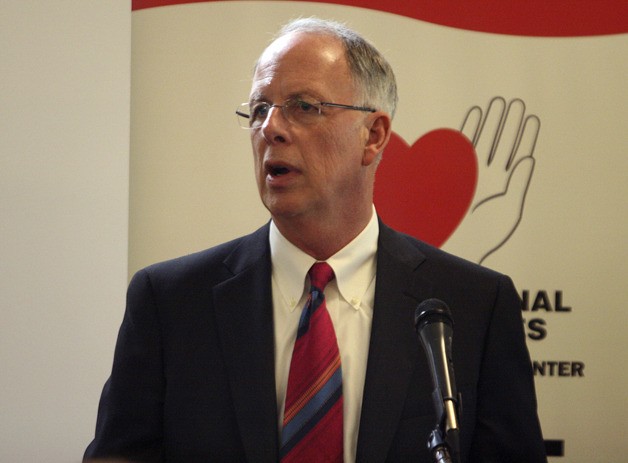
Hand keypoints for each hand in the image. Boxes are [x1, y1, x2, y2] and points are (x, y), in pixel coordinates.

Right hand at [443, 97, 539, 263]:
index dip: (526, 136)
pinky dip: (469, 128)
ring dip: (491, 121)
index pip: (518, 154)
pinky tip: (476, 114)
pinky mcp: (454, 170)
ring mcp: (471, 171)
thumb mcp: (508, 209)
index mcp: (506, 185)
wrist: (455, 241)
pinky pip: (463, 145)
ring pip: (483, 140)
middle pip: (501, 143)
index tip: (531, 118)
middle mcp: (489, 175)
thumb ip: (519, 183)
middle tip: (516, 102)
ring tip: (498, 102)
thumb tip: (529, 158)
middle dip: (509, 123)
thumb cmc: (484, 232)